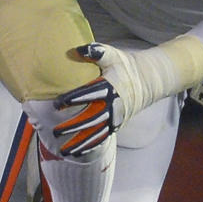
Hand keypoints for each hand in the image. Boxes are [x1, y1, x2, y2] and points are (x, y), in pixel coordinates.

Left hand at [51, 43, 137, 157]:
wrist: (147, 81)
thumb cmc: (125, 66)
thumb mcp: (114, 55)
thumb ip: (97, 52)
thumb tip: (78, 49)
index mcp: (110, 87)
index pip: (89, 94)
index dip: (73, 99)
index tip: (57, 103)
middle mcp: (112, 106)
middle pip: (91, 119)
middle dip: (73, 126)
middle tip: (56, 131)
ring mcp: (114, 118)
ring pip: (95, 133)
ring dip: (79, 143)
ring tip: (63, 151)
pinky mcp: (115, 125)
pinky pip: (101, 137)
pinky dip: (89, 146)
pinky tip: (76, 152)